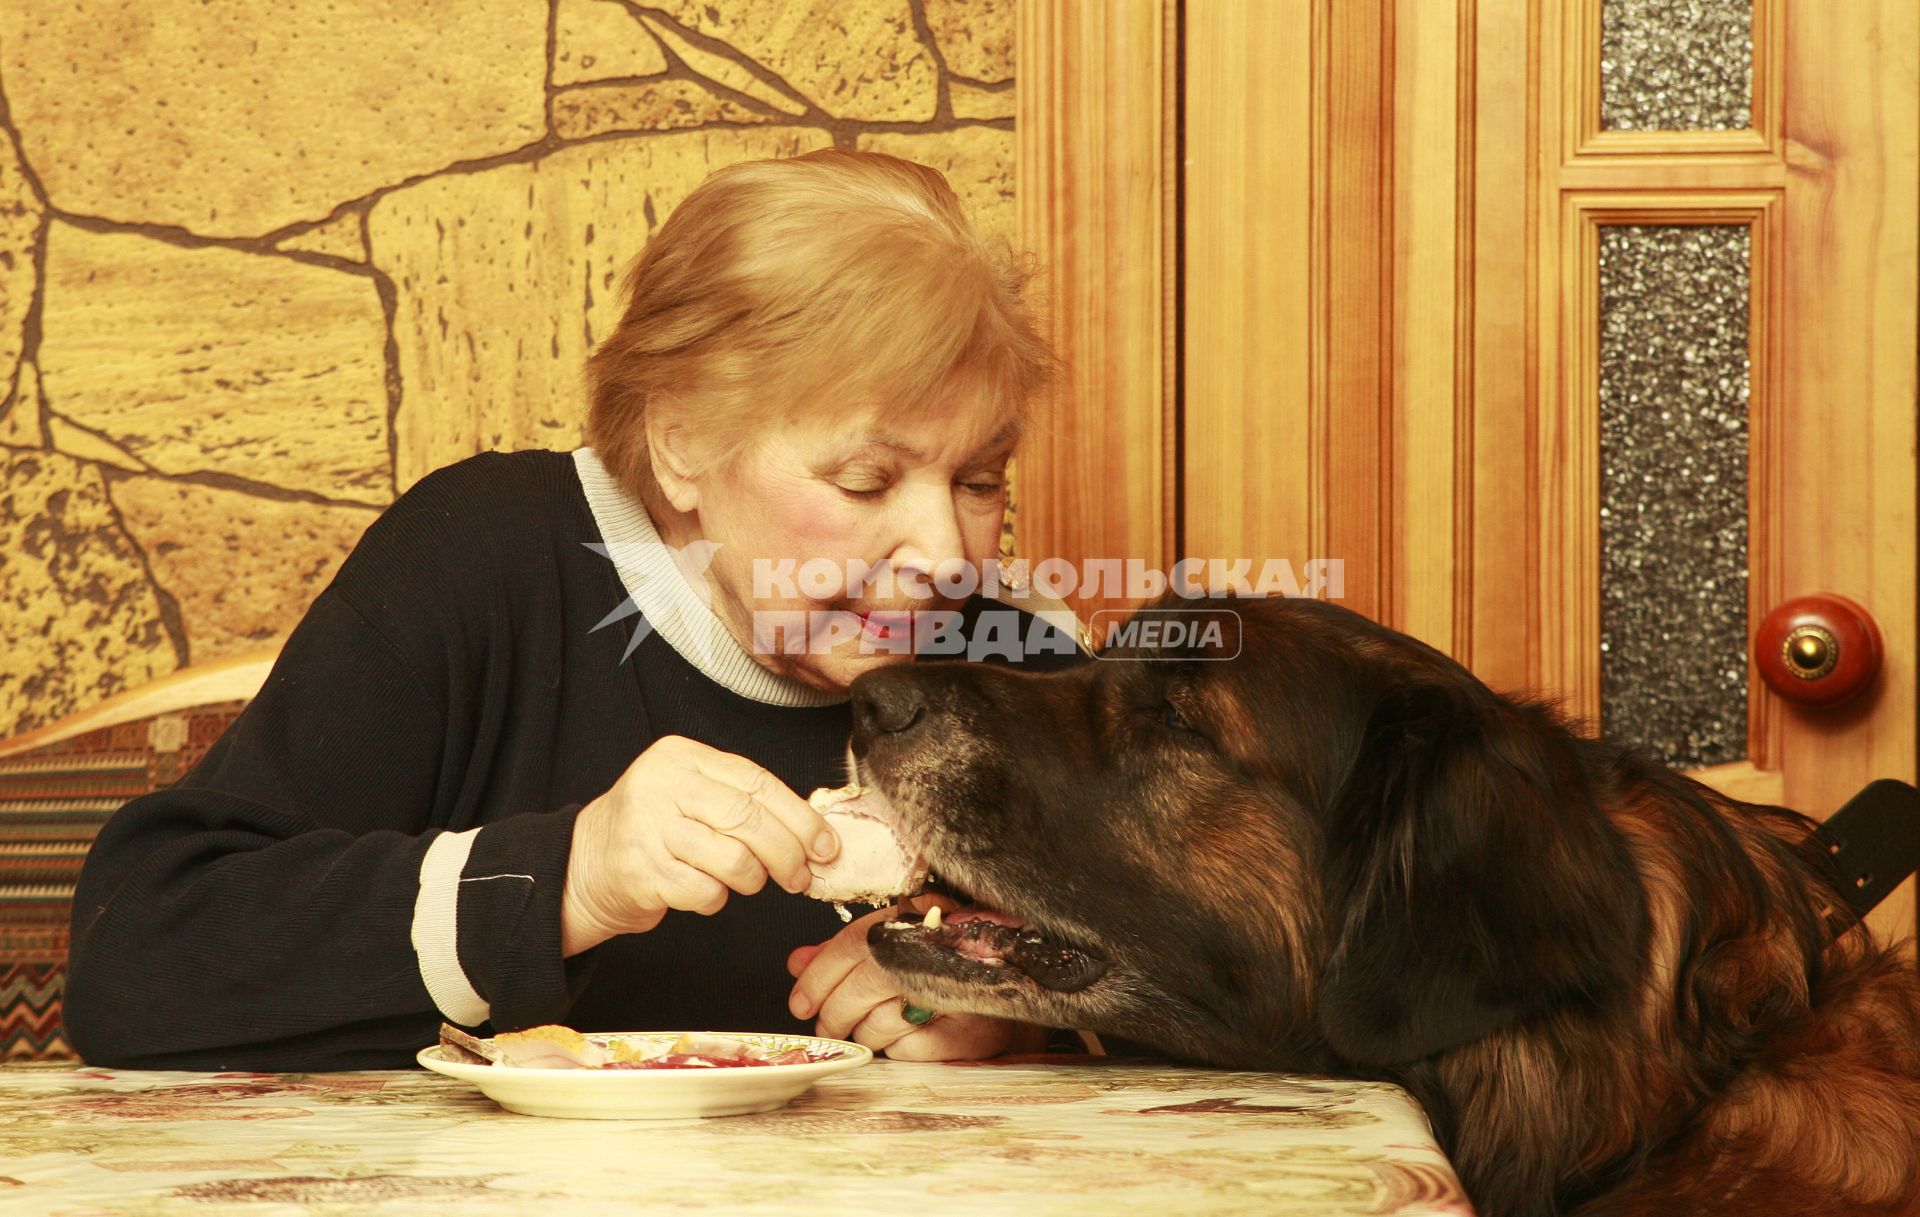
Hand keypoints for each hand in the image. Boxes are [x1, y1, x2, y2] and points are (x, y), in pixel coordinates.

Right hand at [562, 735, 837, 954]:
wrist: (582, 865)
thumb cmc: (653, 831)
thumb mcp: (692, 796)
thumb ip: (743, 802)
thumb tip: (814, 833)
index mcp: (682, 757)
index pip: (757, 782)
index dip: (800, 817)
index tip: (826, 844)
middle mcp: (662, 785)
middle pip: (749, 819)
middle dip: (788, 853)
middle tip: (802, 876)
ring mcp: (647, 828)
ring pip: (733, 859)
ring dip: (752, 880)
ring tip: (747, 882)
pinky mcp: (640, 871)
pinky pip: (704, 891)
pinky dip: (716, 899)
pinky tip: (707, 892)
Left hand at [785, 895, 1045, 1060]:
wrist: (1016, 988)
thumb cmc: (948, 965)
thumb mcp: (895, 946)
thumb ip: (845, 953)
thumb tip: (798, 963)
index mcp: (917, 918)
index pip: (853, 944)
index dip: (819, 976)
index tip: (800, 1001)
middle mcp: (937, 949)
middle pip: (861, 984)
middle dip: (833, 1012)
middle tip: (826, 1025)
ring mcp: (956, 990)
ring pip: (877, 1022)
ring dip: (864, 1033)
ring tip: (871, 1027)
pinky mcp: (969, 1030)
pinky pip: (906, 1047)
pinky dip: (895, 1046)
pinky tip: (903, 1034)